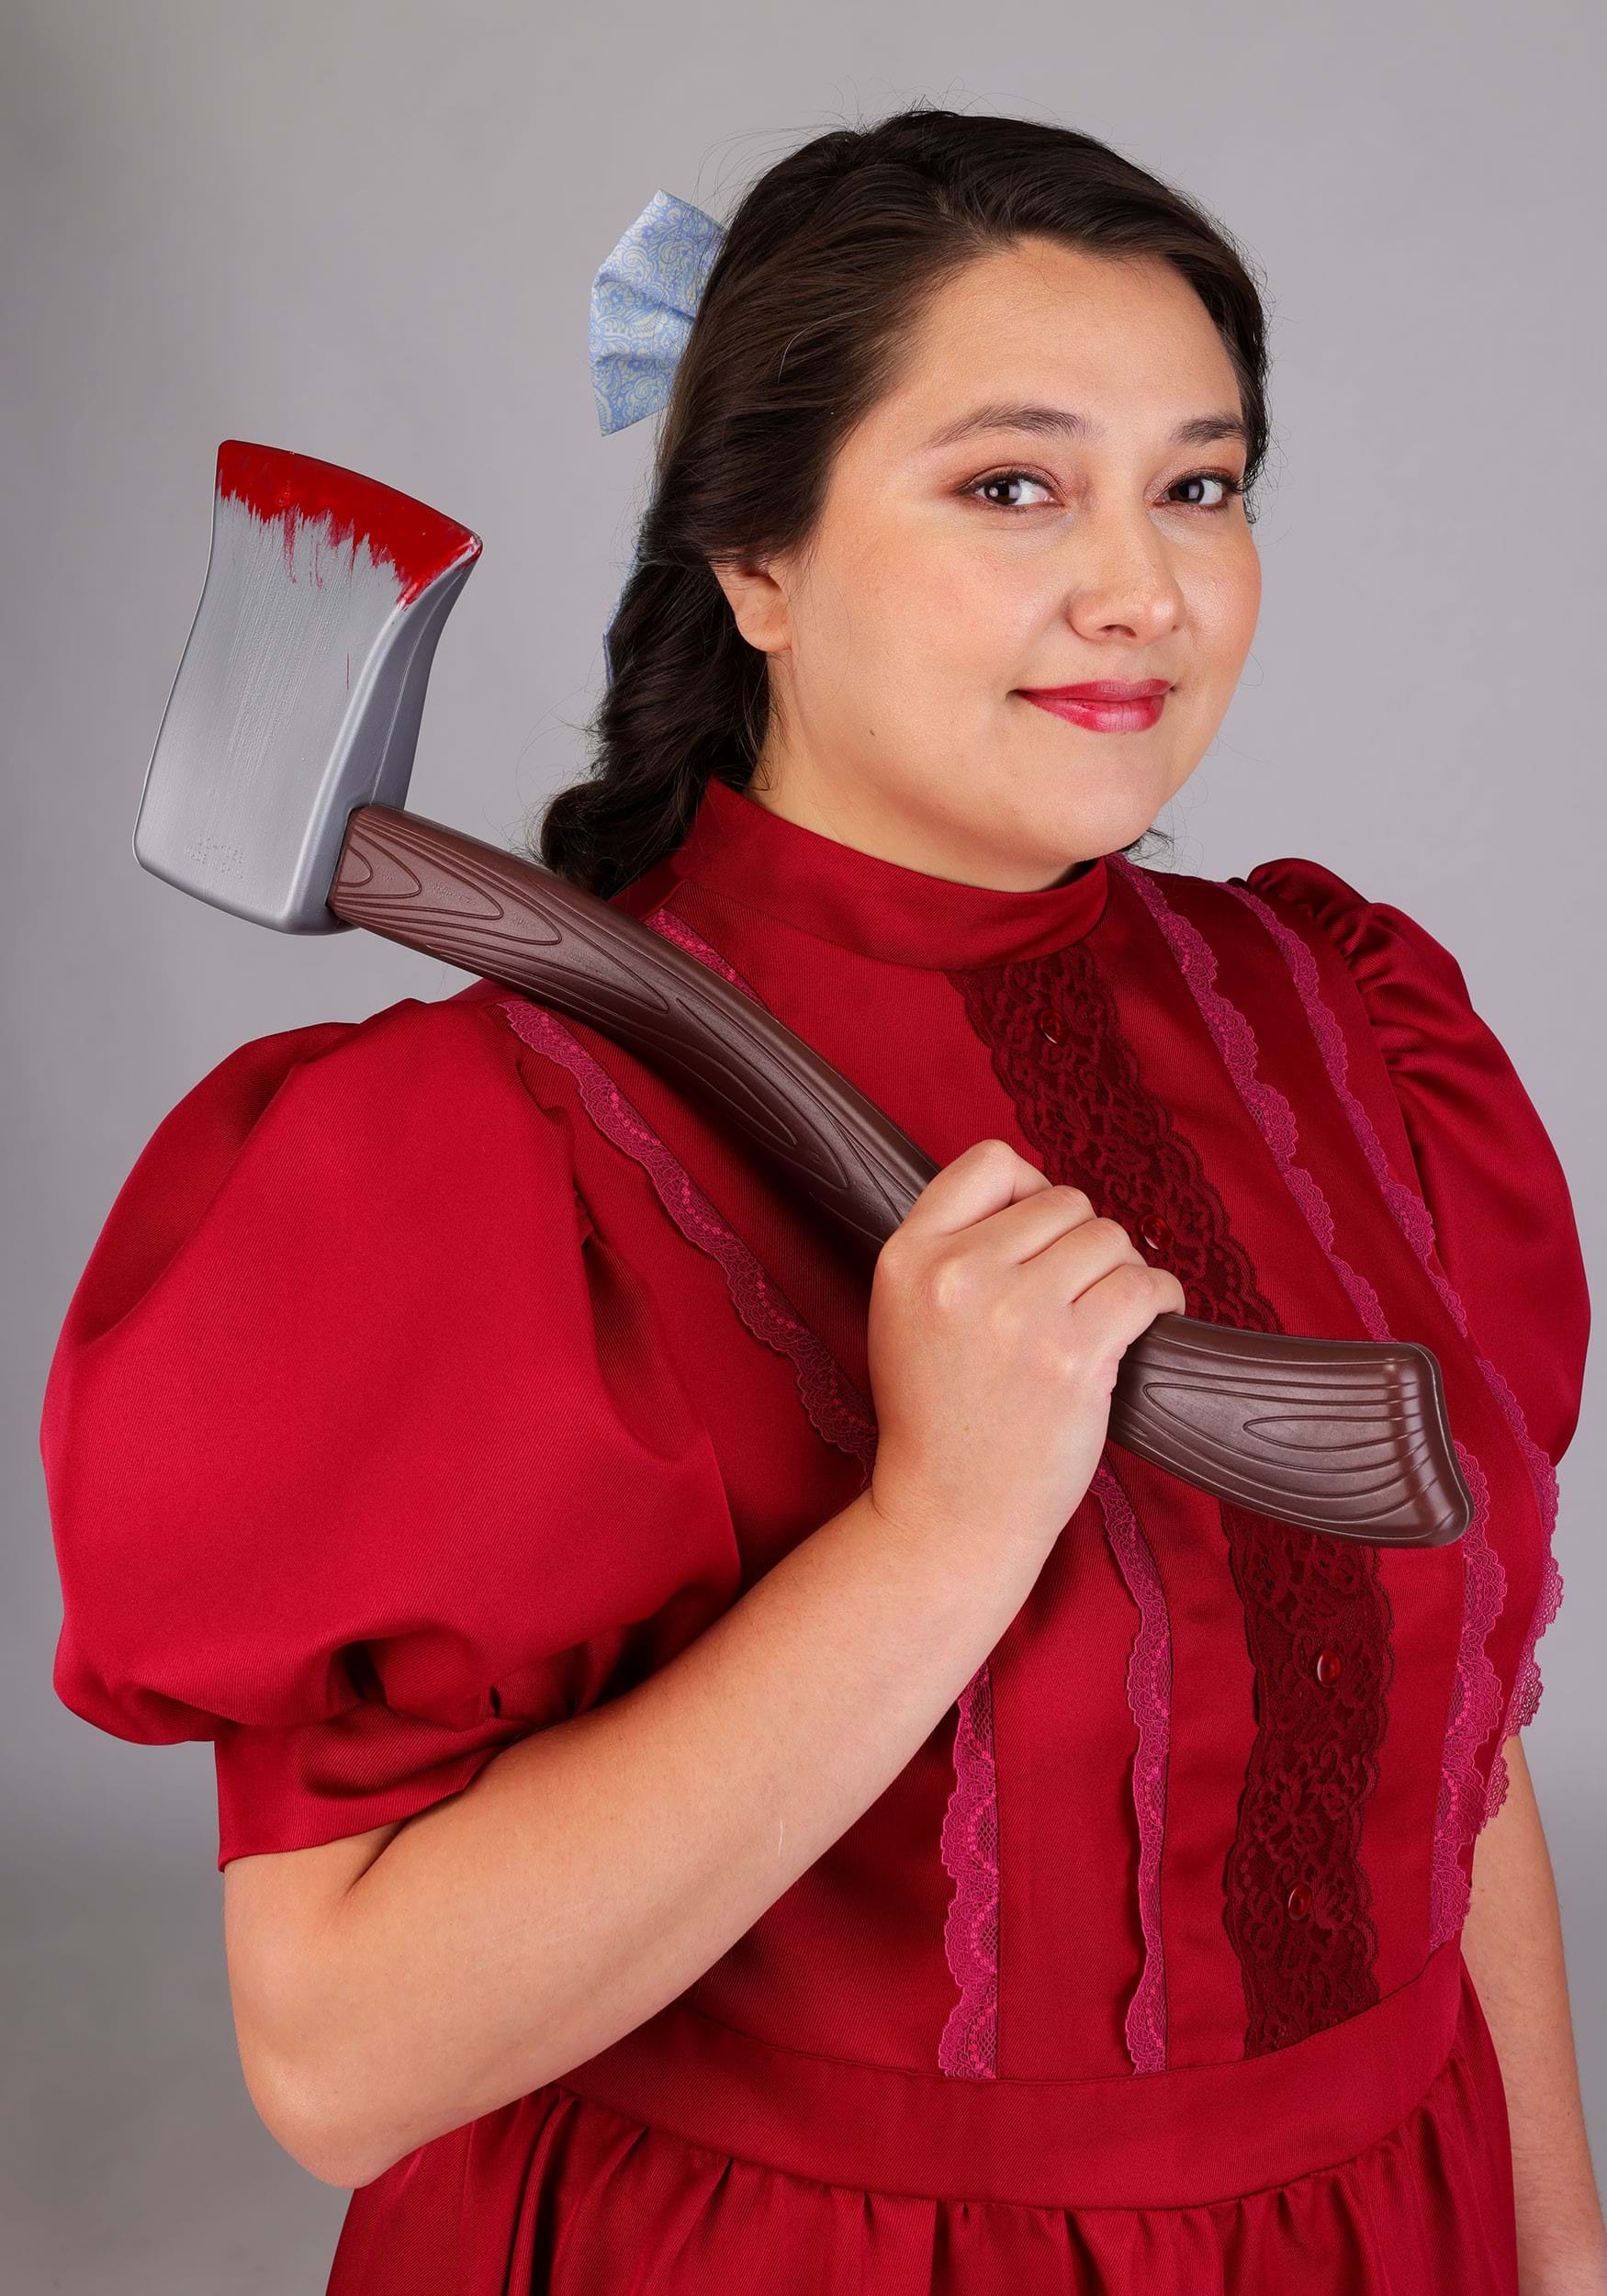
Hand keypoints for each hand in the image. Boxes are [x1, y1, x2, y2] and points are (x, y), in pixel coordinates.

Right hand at [865, 1137, 1185, 1567]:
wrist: (949, 1514)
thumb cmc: (938, 1415)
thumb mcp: (905, 1313)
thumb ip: (952, 1247)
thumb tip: (1040, 1194)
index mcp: (908, 1257)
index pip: (990, 1161)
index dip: (1029, 1190)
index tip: (1039, 1239)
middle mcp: (957, 1275)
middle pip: (1063, 1201)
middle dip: (1082, 1242)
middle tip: (1076, 1296)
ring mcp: (1017, 1315)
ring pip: (1110, 1238)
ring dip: (1122, 1271)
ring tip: (1106, 1314)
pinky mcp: (1073, 1356)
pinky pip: (1145, 1286)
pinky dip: (1161, 1298)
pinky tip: (1149, 1321)